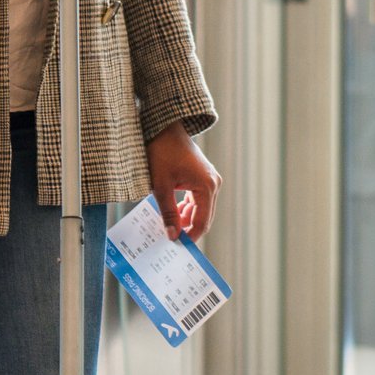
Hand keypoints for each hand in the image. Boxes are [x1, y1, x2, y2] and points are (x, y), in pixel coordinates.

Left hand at [146, 126, 219, 240]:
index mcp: (207, 186)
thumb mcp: (160, 186)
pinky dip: (186, 208)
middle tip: (170, 238)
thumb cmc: (162, 153)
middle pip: (204, 217)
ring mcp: (210, 180)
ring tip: (167, 224)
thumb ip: (168, 213)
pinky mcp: (203, 177)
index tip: (175, 245)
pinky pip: (198, 199)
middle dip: (188, 228)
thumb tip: (172, 236)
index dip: (190, 236)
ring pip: (201, 209)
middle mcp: (213, 184)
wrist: (163, 128)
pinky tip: (172, 211)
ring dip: (186, 218)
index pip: (202, 222)